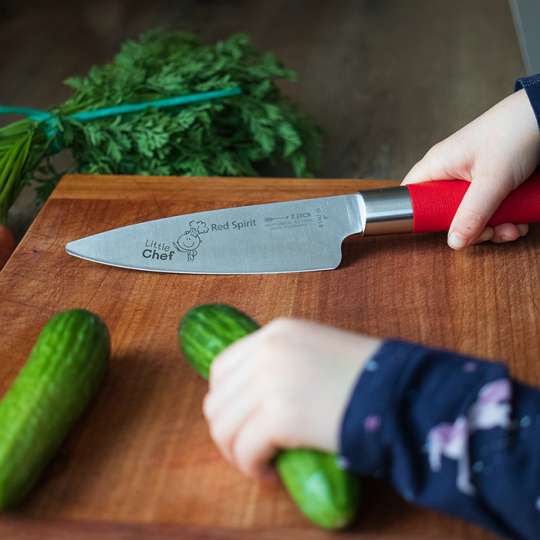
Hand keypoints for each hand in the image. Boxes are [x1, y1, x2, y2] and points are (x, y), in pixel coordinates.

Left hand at [203, 318, 380, 477]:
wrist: (399, 389)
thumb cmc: (366, 376)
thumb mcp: (317, 351)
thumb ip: (283, 363)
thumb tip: (255, 399)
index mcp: (275, 332)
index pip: (222, 367)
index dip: (225, 401)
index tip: (241, 422)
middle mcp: (267, 350)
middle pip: (217, 399)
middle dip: (227, 432)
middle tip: (248, 449)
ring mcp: (270, 380)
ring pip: (223, 426)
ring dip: (235, 452)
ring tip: (259, 463)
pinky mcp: (280, 415)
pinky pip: (244, 450)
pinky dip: (251, 467)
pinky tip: (270, 472)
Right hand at [402, 89, 539, 248]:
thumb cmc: (513, 133)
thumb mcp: (493, 181)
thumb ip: (472, 214)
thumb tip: (454, 242)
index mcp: (437, 165)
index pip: (410, 196)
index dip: (420, 217)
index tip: (441, 231)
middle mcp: (449, 173)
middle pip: (444, 213)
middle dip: (470, 228)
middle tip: (490, 232)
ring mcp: (470, 179)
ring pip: (470, 215)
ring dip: (493, 227)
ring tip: (512, 227)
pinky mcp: (489, 182)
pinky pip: (488, 209)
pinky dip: (504, 218)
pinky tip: (518, 220)